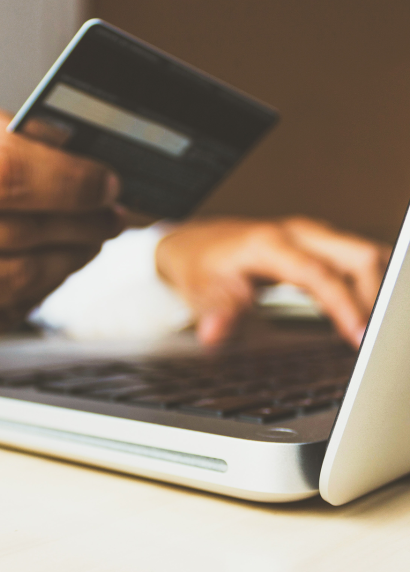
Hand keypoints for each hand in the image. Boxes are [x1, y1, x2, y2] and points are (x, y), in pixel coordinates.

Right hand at [0, 107, 122, 379]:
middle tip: (108, 213)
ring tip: (84, 241)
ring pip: (16, 279)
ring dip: (66, 259)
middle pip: (15, 227)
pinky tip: (43, 276)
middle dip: (80, 219)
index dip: (66, 177)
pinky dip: (32, 296)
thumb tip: (61, 149)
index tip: (103, 180)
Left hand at [155, 217, 390, 347]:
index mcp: (269, 243)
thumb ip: (216, 312)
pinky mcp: (316, 243)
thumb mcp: (200, 290)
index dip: (343, 305)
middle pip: (356, 256)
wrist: (195, 243)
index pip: (319, 274)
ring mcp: (309, 235)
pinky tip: (368, 308)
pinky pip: (354, 259)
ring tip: (377, 326)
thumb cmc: (200, 265)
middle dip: (373, 296)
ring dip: (376, 288)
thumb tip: (213, 333)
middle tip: (375, 338)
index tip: (358, 336)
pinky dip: (368, 282)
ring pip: (362, 253)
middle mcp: (296, 233)